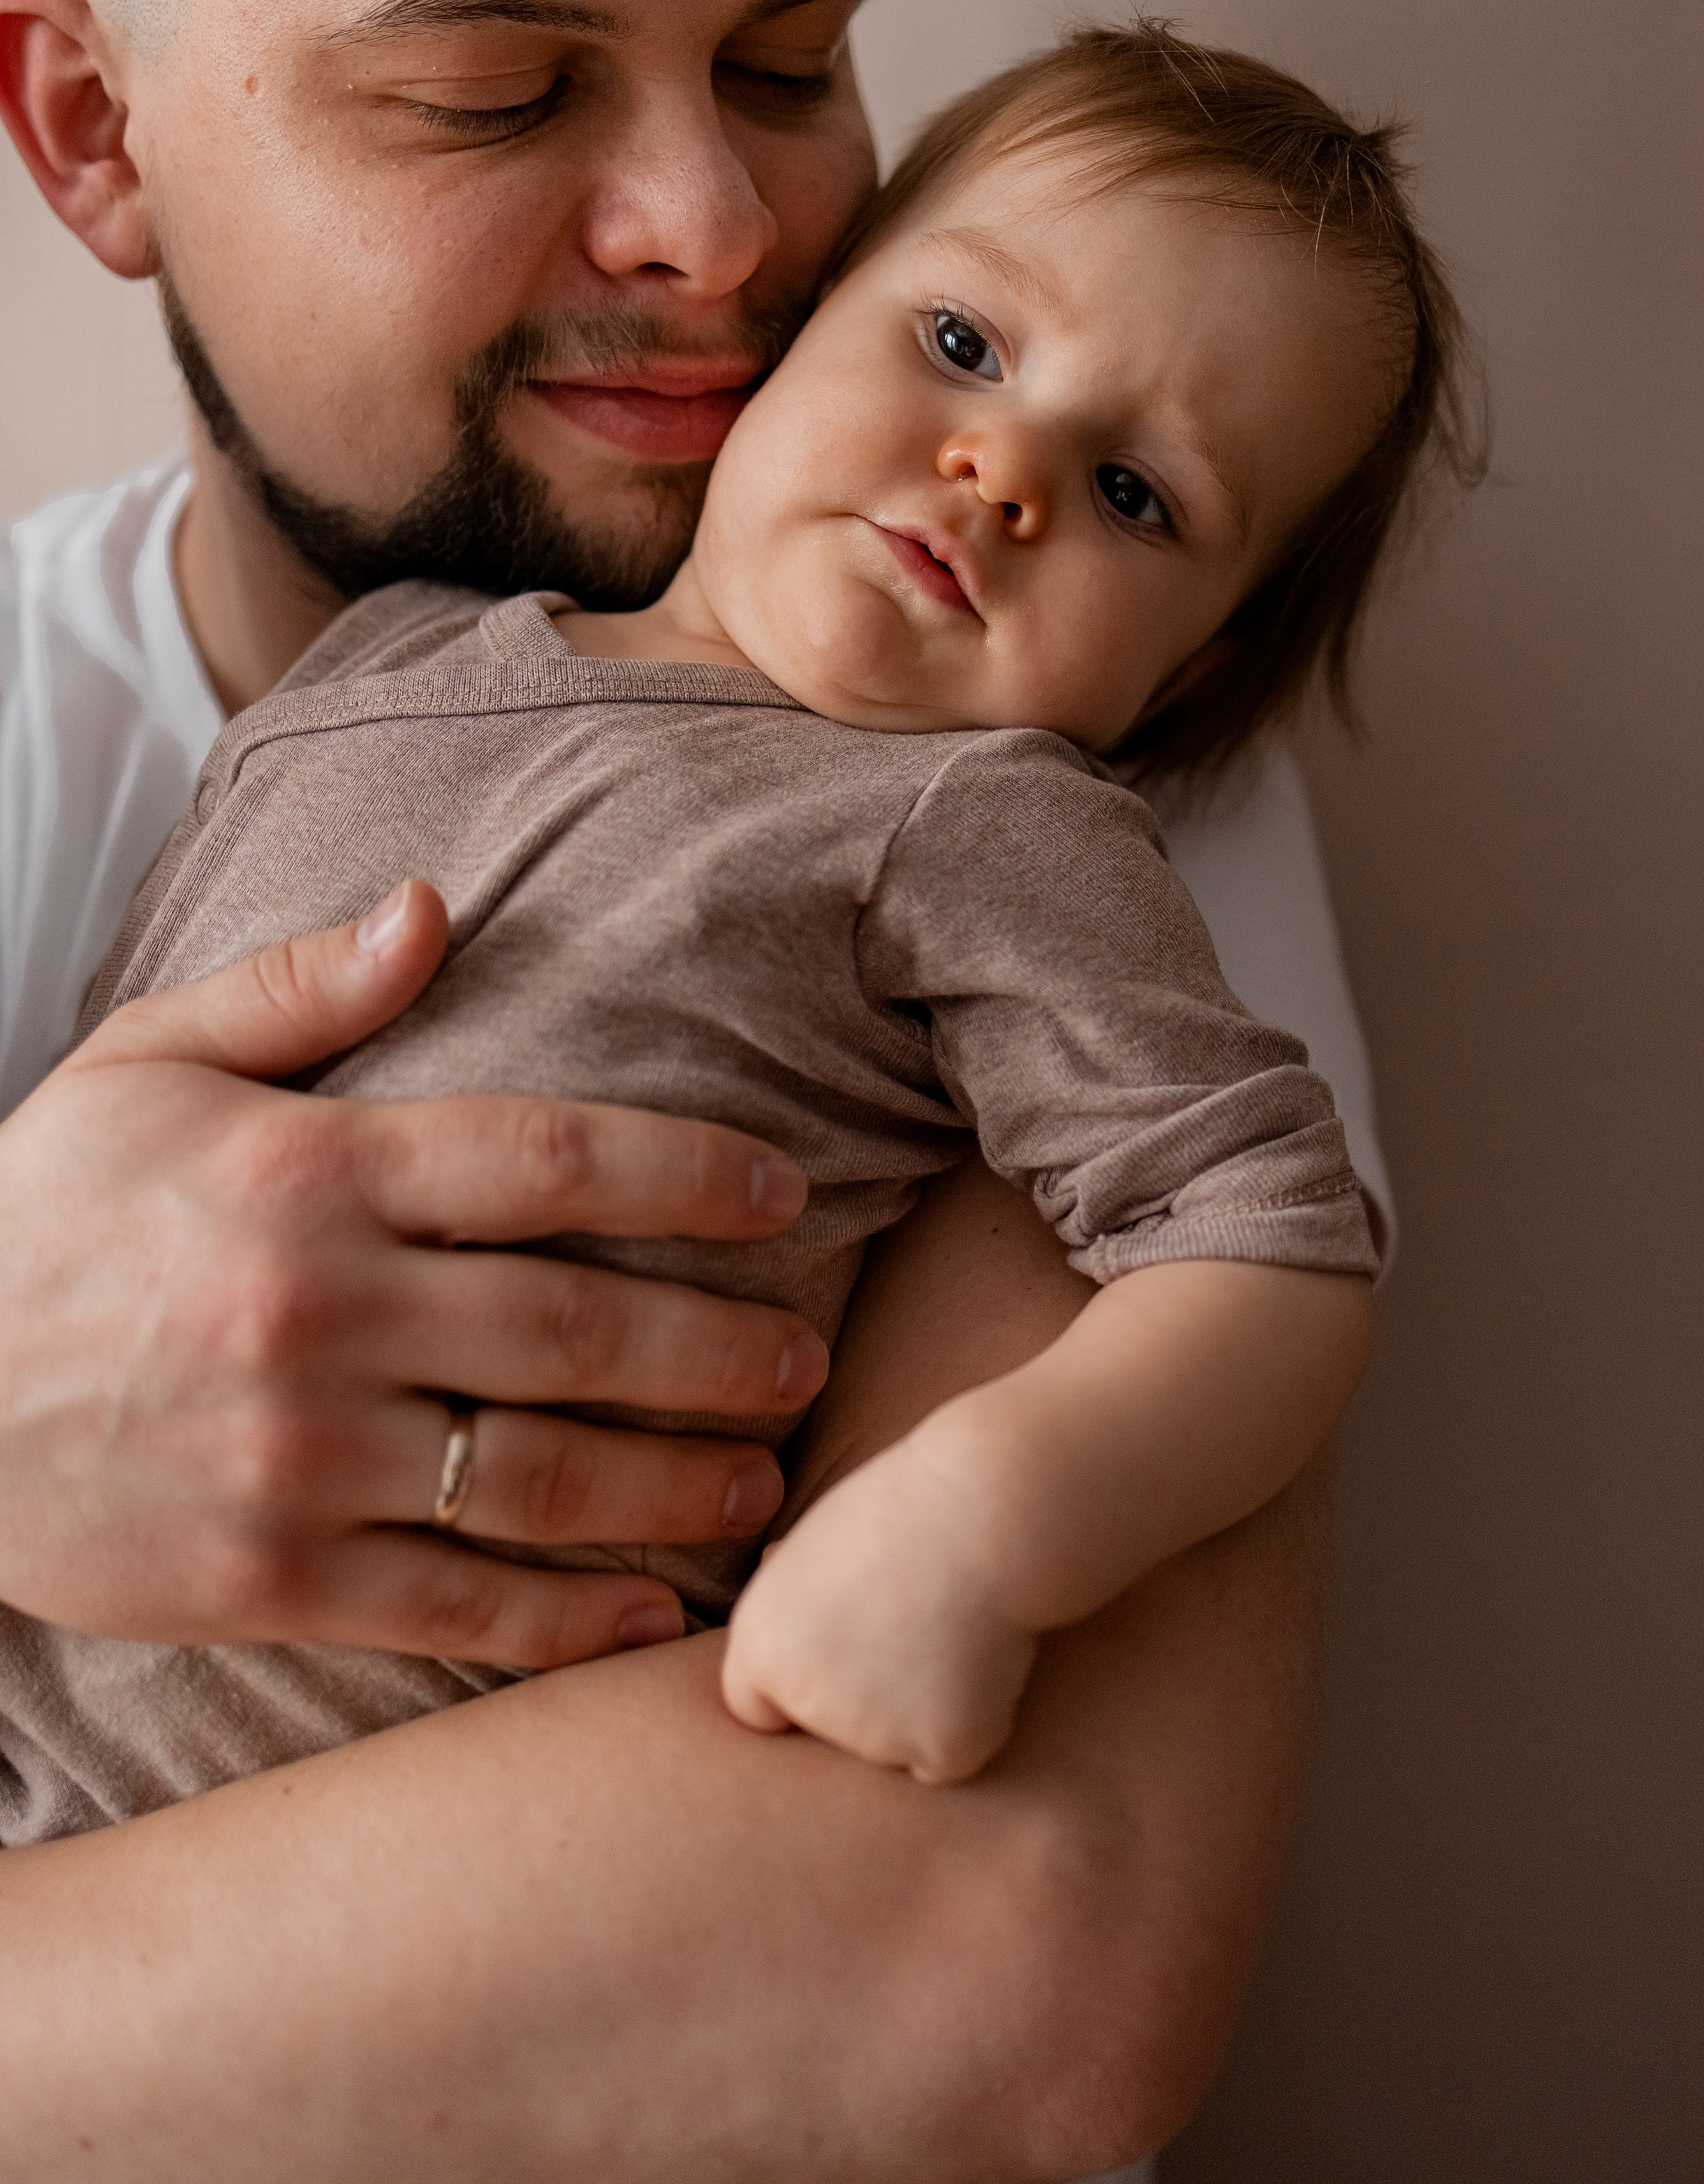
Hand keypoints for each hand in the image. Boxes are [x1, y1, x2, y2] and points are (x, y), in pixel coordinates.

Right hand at [0, 882, 824, 1665]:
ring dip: (674, 1483)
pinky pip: (452, 1606)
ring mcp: (296, 1457)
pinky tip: (648, 1614)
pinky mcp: (265, 1579)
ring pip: (538, 1475)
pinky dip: (563, 1618)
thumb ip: (301, 985)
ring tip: (762, 1478)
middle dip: (719, 1343)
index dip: (689, 1169)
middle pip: (576, 1323)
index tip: (779, 1189)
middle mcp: (321, 1310)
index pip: (550, 1155)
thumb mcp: (147, 1061)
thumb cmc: (44, 1209)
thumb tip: (438, 903)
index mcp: (311, 1168)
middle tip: (809, 1355)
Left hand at [722, 1431, 1038, 1783]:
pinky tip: (985, 1659)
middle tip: (909, 1632)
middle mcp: (807, 1702)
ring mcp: (874, 1736)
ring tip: (951, 1630)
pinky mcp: (942, 1751)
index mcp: (764, 1649)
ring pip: (892, 1745)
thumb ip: (796, 1597)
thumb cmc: (905, 1509)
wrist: (986, 1515)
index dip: (796, 1687)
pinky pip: (949, 1754)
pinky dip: (969, 1721)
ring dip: (918, 1709)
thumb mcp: (821, 1541)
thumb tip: (778, 1593)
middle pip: (828, 1732)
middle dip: (861, 1702)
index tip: (837, 1655)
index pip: (755, 1708)